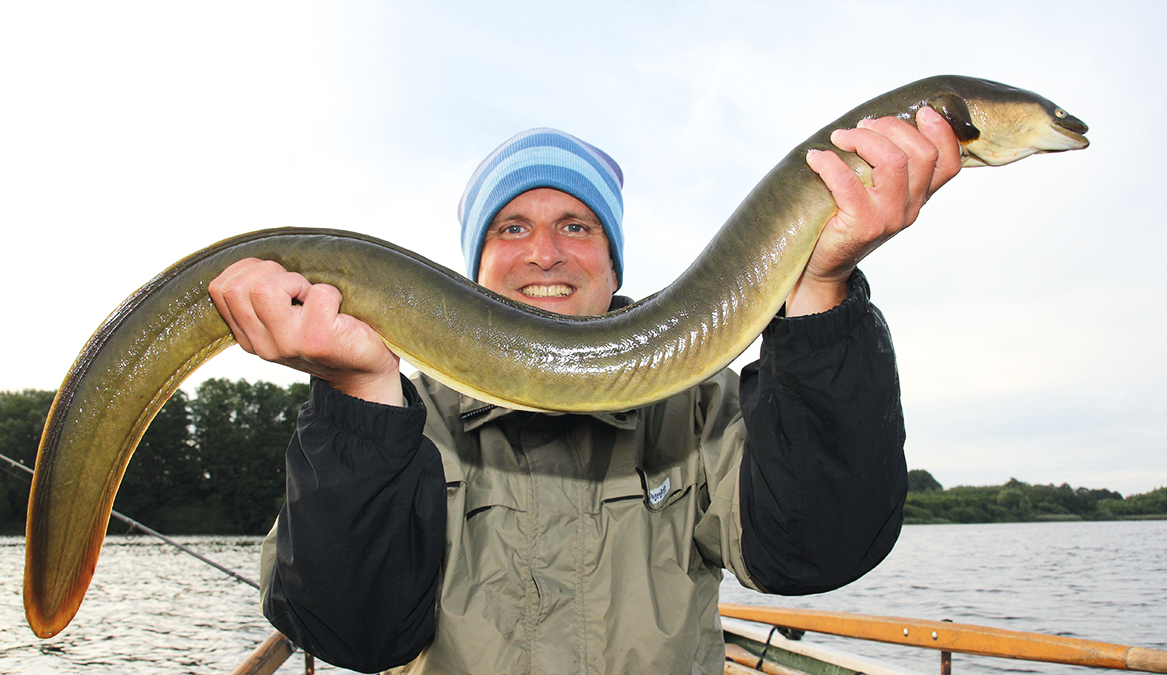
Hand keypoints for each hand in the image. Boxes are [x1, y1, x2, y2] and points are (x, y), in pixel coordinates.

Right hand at [208, 258, 402, 404]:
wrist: (363, 371)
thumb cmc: (327, 333)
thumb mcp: (284, 319)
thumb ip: (262, 299)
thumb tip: (251, 263)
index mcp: (249, 336)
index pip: (219, 289)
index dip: (247, 270)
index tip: (276, 277)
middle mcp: (263, 345)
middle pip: (237, 287)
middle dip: (268, 271)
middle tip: (296, 286)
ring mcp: (288, 344)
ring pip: (265, 290)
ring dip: (294, 280)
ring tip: (311, 295)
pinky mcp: (319, 340)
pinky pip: (319, 294)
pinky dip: (331, 292)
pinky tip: (337, 309)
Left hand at [787, 105, 961, 315]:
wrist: (823, 264)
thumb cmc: (844, 218)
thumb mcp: (876, 193)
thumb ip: (887, 166)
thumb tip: (876, 121)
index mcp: (919, 196)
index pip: (949, 163)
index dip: (942, 132)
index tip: (921, 112)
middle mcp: (911, 207)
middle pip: (921, 153)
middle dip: (890, 127)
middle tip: (861, 126)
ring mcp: (890, 218)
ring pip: (893, 161)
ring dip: (863, 139)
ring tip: (840, 138)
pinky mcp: (863, 225)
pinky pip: (849, 182)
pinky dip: (829, 163)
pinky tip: (816, 159)